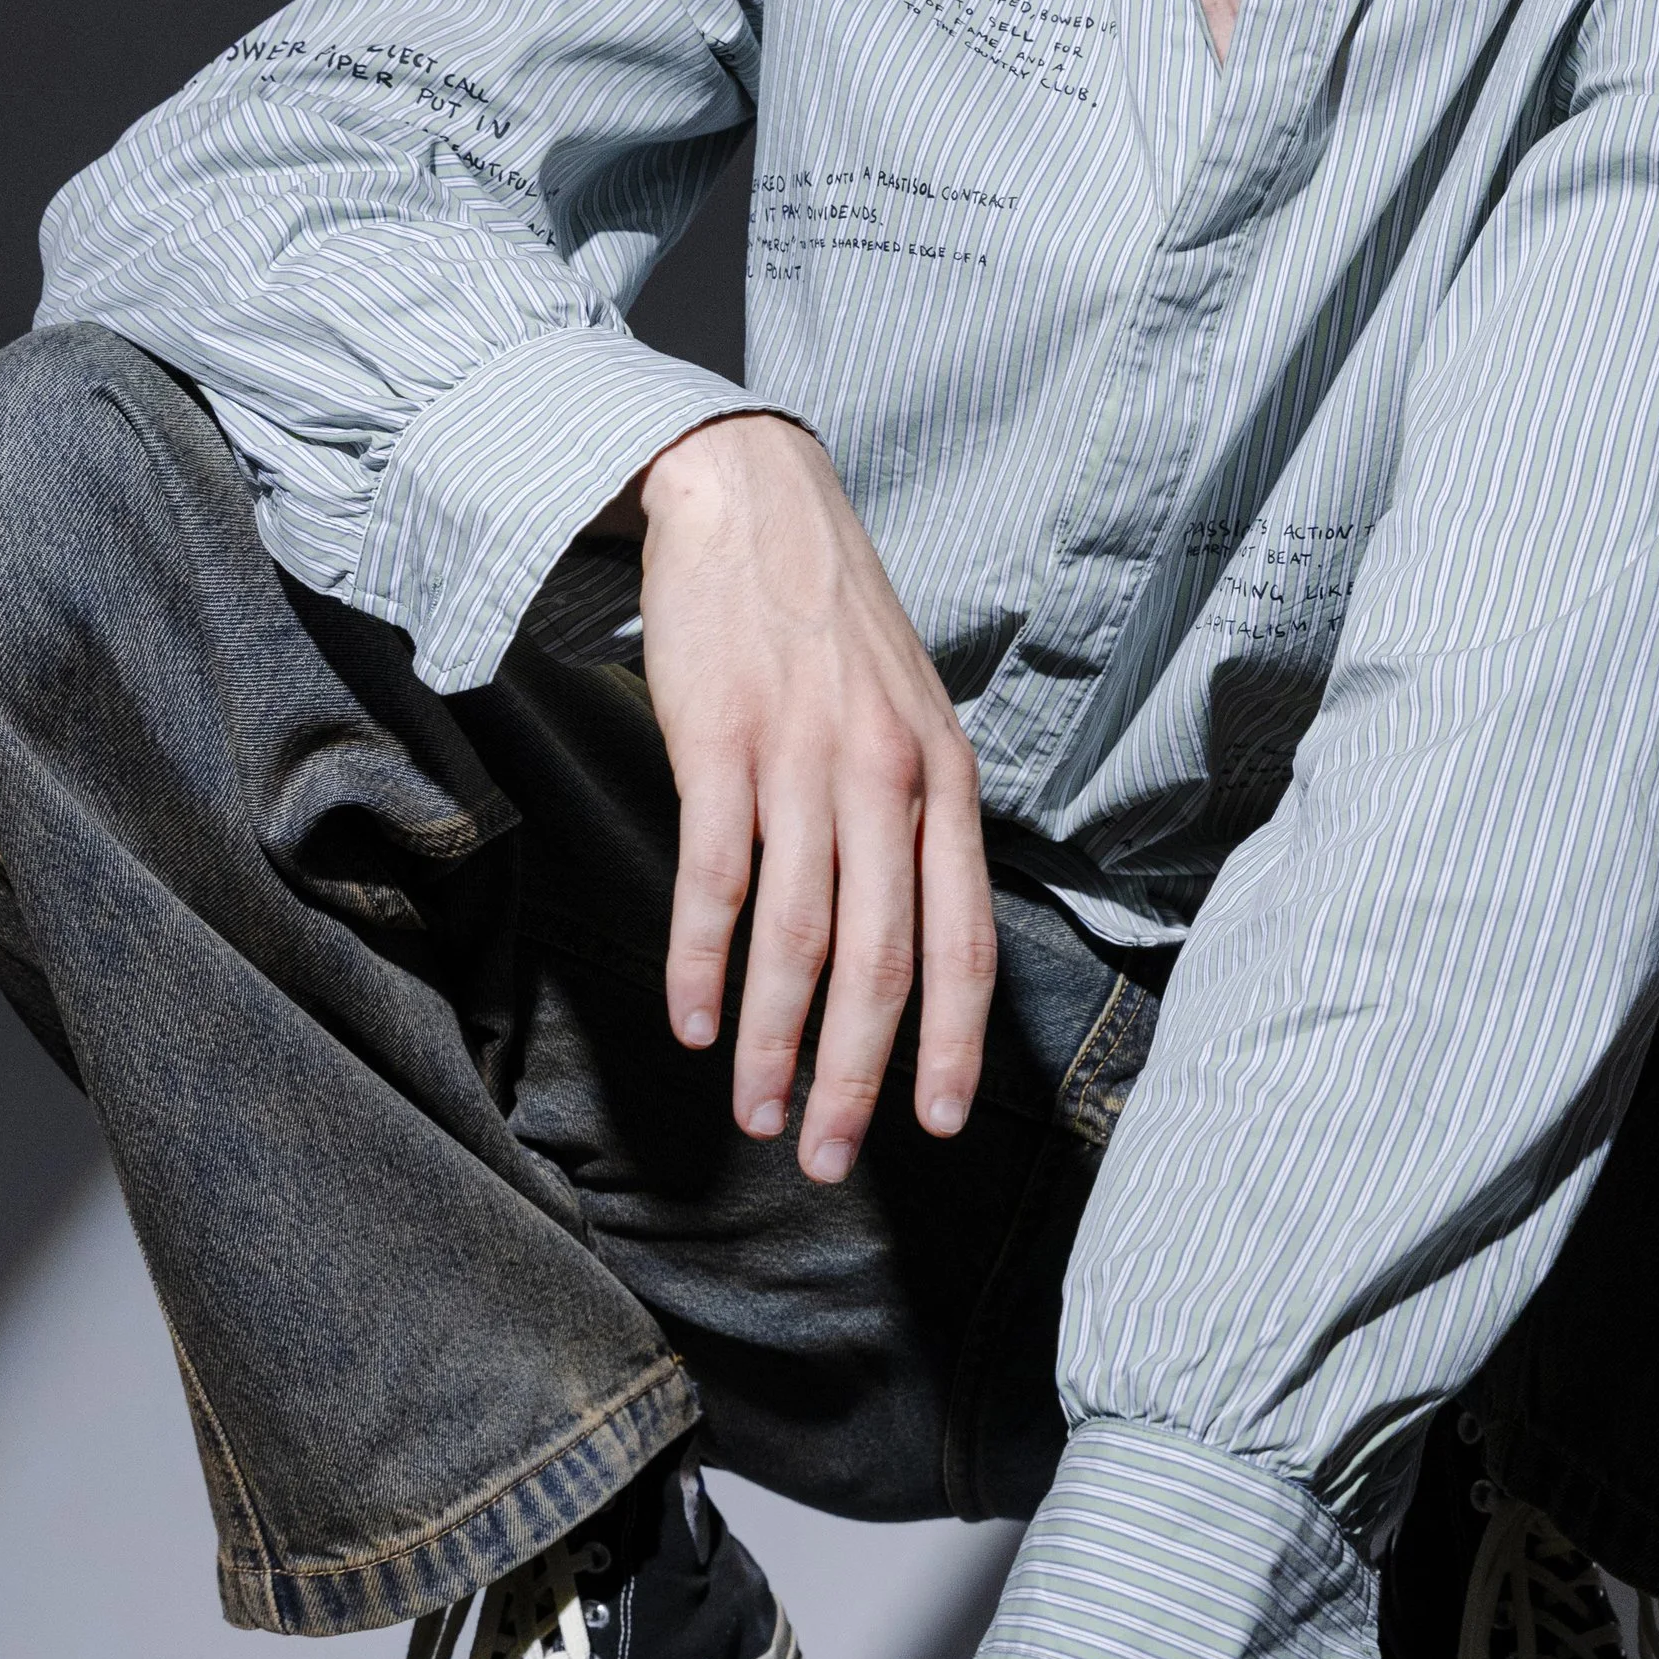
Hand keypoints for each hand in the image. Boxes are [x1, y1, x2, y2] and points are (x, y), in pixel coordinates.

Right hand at [632, 414, 994, 1180]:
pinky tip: (693, 1024)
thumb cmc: (828, 620)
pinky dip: (702, 964)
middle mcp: (886, 778)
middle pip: (884, 961)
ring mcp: (803, 761)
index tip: (933, 1127)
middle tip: (831, 1160)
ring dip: (776, 1043)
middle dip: (859, 1076)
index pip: (966, 938)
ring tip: (758, 1114)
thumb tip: (918, 930)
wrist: (751, 499)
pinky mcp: (720, 745)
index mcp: (944, 778)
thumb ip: (916, 814)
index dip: (949, 1042)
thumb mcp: (906, 712)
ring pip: (801, 938)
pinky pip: (716, 881)